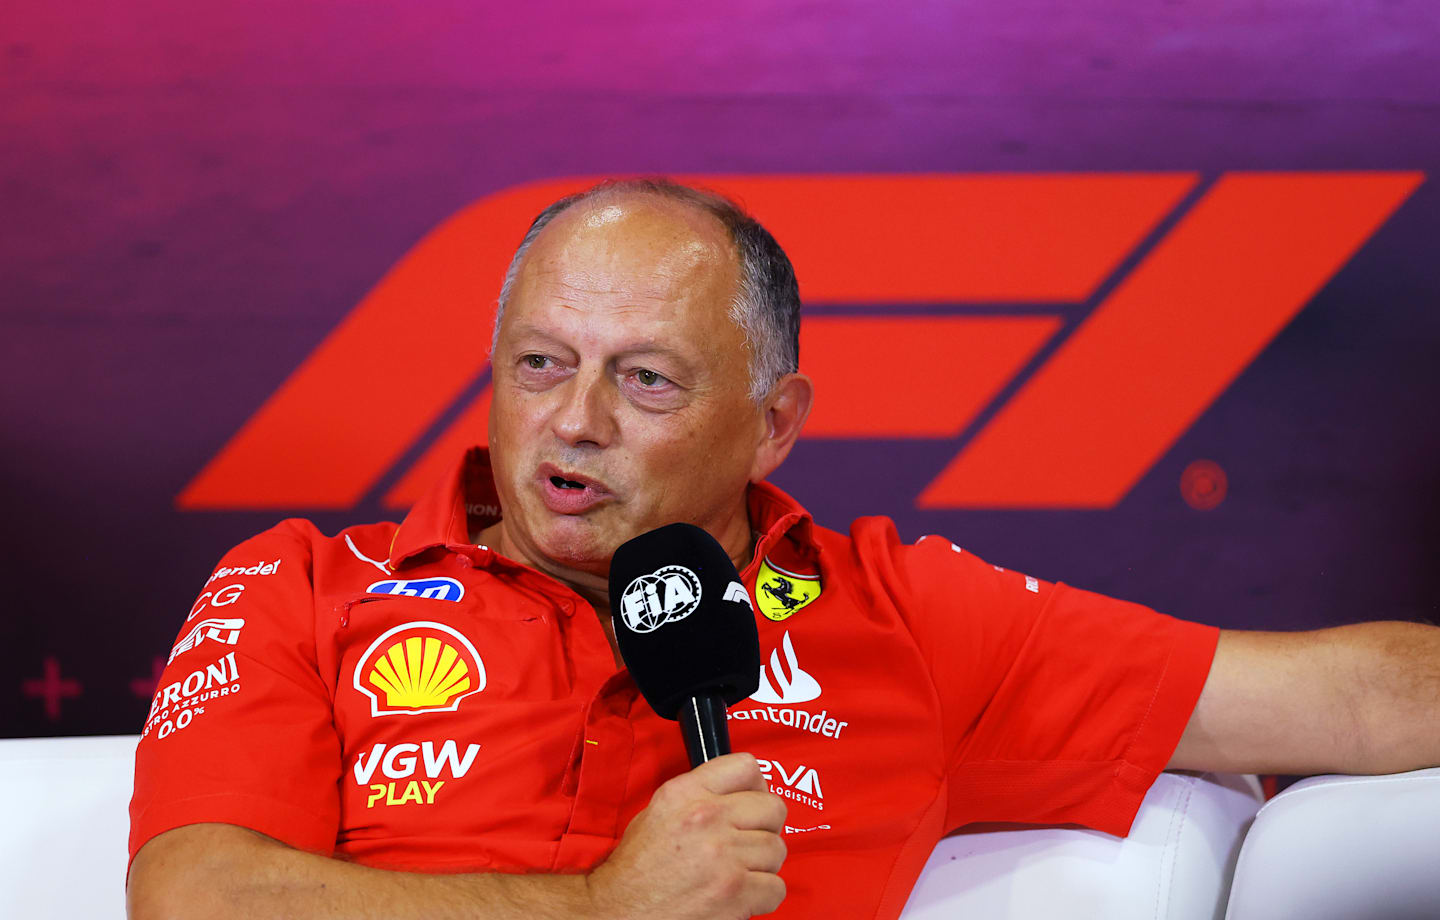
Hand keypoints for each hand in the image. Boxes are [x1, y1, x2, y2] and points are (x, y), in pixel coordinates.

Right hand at [587, 752, 787, 919]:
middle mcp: (707, 817)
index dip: (757, 786)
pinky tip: (744, 894)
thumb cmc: (636, 868)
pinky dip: (764, 894)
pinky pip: (776, 887)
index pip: (746, 767)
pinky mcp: (734, 892)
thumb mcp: (658, 811)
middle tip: (751, 842)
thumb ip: (698, 794)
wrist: (620, 911)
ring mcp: (724, 856)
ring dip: (765, 864)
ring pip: (777, 849)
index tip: (754, 801)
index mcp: (687, 793)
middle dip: (767, 827)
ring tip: (743, 871)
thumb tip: (737, 794)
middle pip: (773, 808)